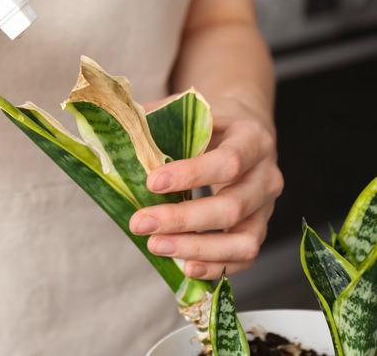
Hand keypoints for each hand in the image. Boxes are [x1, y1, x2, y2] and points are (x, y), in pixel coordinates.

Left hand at [130, 97, 283, 278]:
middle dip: (182, 219)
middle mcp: (267, 175)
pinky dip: (214, 266)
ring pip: (242, 240)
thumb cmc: (207, 124)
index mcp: (252, 138)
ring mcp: (266, 208)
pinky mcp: (257, 230)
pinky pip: (243, 257)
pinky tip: (183, 265)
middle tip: (140, 223)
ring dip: (197, 248)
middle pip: (232, 207)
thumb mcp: (186, 112)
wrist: (241, 132)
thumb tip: (112, 133)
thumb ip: (154, 121)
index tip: (151, 182)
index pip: (229, 161)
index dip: (191, 175)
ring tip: (156, 246)